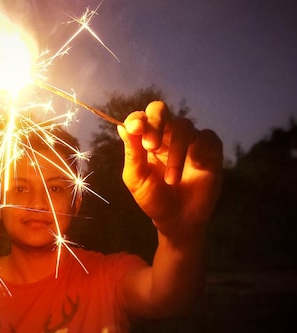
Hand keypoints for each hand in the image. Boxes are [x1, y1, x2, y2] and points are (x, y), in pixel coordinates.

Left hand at [117, 101, 222, 234]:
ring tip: (171, 179)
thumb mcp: (137, 179)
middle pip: (161, 111)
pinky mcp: (210, 149)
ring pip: (184, 126)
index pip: (141, 118)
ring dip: (176, 151)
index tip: (135, 128)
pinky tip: (196, 165)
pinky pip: (207, 137)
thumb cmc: (154, 199)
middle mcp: (168, 135)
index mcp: (147, 139)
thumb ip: (132, 153)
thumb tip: (122, 126)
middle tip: (151, 145)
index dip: (137, 119)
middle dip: (156, 123)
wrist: (177, 220)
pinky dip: (200, 149)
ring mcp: (190, 140)